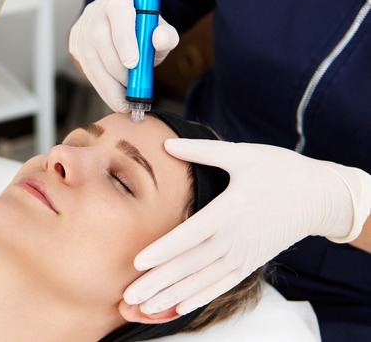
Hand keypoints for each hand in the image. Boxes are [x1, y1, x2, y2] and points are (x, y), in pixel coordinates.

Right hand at [68, 0, 178, 111]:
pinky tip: (112, 93)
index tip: (134, 64)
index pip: (118, 13)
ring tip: (123, 99)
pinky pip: (85, 66)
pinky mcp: (76, 42)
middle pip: (100, 38)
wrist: (127, 27)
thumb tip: (160, 39)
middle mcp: (96, 10)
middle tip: (131, 88)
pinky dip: (99, 84)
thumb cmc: (145, 29)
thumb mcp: (161, 31)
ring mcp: (83, 26)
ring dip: (107, 82)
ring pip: (89, 57)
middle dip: (116, 68)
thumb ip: (166, 36)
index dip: (124, 39)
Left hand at [123, 138, 366, 315]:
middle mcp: (235, 237)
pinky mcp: (251, 262)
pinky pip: (222, 284)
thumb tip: (167, 143)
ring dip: (173, 294)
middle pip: (191, 264)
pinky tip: (180, 306)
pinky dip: (201, 296)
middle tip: (129, 296)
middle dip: (159, 281)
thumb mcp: (243, 154)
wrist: (321, 195)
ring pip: (203, 279)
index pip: (190, 235)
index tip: (138, 262)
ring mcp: (244, 253)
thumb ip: (202, 151)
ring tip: (146, 307)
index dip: (163, 250)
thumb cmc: (281, 169)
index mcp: (231, 209)